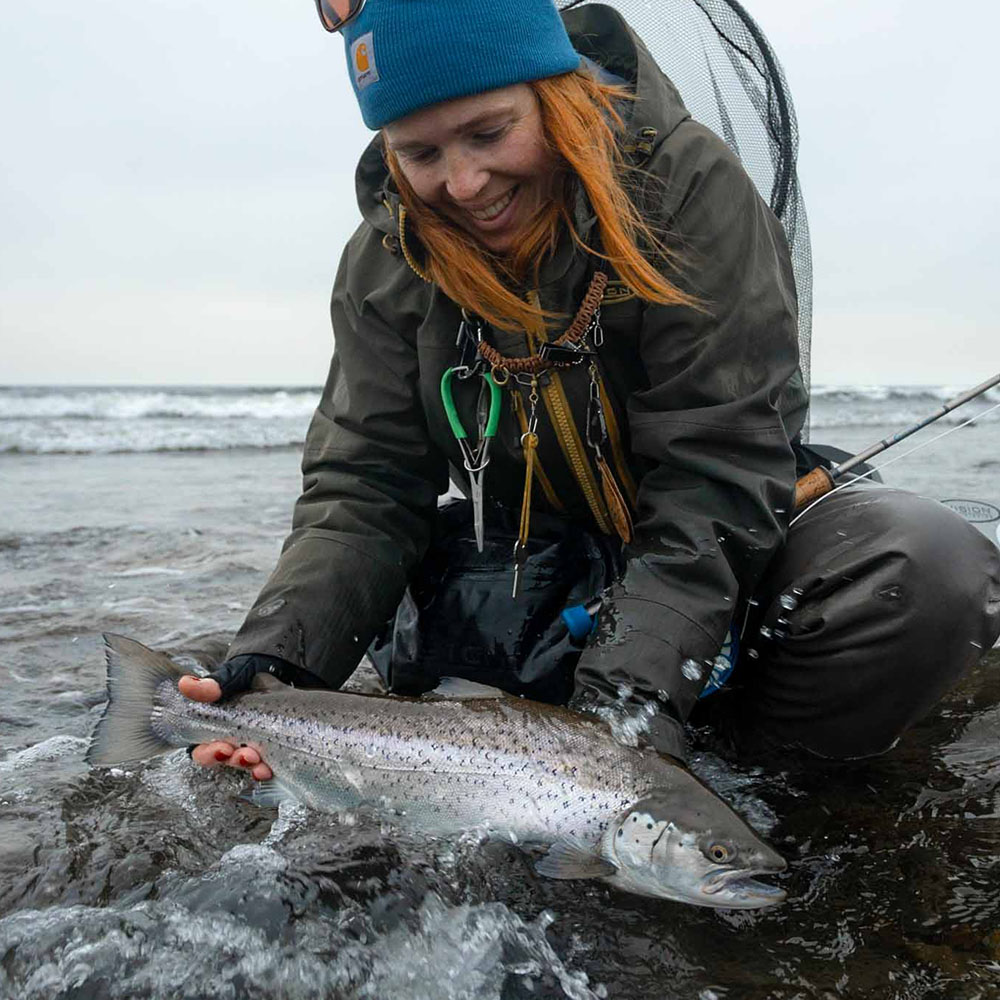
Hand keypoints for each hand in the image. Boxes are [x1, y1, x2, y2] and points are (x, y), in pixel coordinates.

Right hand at [179, 653, 324, 781]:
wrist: (282, 666)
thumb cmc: (248, 673)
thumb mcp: (231, 675)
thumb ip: (212, 683)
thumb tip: (186, 685)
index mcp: (215, 724)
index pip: (202, 748)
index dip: (208, 754)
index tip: (222, 748)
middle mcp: (231, 737)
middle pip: (223, 760)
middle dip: (232, 761)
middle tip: (244, 754)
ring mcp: (252, 744)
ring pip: (245, 764)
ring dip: (250, 765)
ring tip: (258, 759)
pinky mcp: (273, 748)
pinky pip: (266, 765)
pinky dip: (267, 769)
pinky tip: (270, 768)